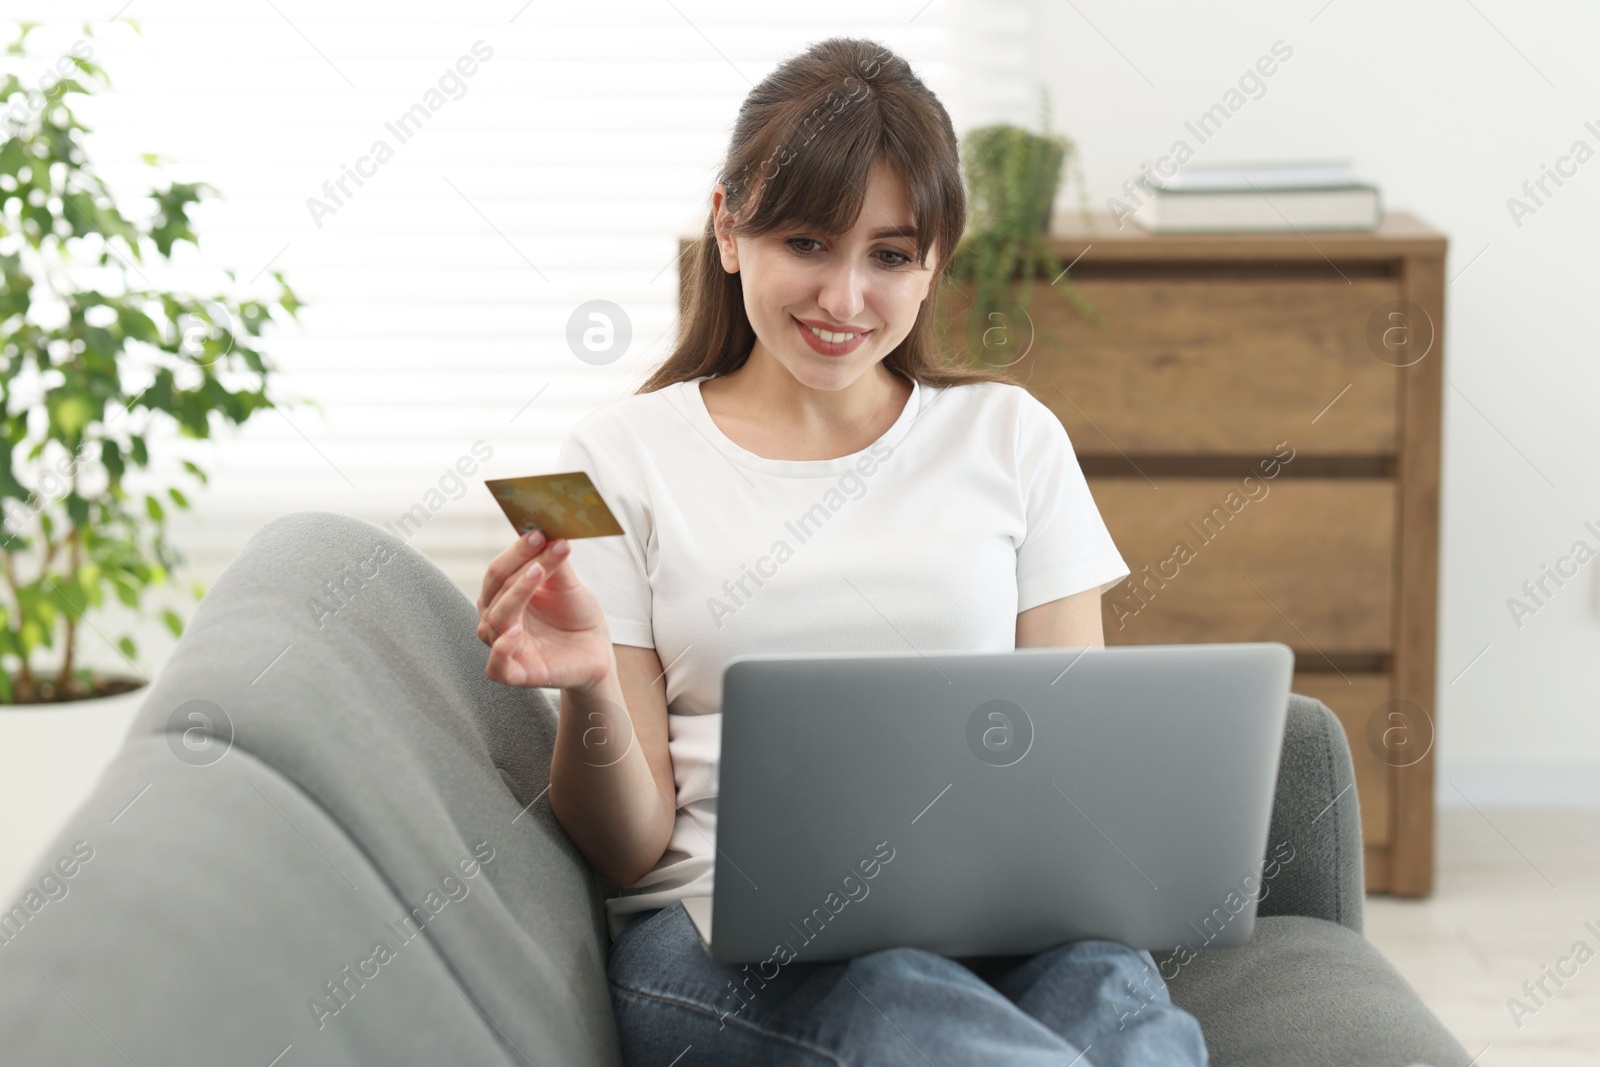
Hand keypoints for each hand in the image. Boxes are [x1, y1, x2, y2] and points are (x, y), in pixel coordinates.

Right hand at [477, 529, 613, 690]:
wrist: (596, 652)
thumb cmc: (576, 617)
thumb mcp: (568, 585)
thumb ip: (554, 562)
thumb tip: (547, 531)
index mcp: (504, 595)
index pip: (500, 570)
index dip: (518, 550)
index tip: (539, 533)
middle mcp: (498, 618)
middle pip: (496, 589)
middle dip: (519, 565)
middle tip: (542, 546)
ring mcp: (505, 647)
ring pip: (496, 620)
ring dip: (515, 596)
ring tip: (536, 574)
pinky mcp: (516, 674)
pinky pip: (497, 666)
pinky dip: (501, 651)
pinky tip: (514, 633)